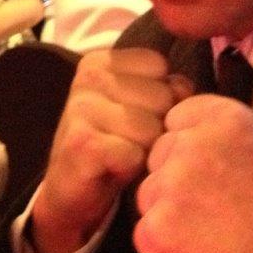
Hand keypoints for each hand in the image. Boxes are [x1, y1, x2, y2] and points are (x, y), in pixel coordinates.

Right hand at [30, 48, 191, 252]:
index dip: (161, 97)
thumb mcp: (142, 106)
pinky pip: (135, 155)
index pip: (160, 65)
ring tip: (121, 155)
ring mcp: (81, 108)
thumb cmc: (114, 144)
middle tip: (128, 140)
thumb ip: (168, 87)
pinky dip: (131, 169)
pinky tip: (111, 169)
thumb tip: (183, 90)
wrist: (70, 191)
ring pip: (152, 128)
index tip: (135, 115)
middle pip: (162, 97)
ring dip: (145, 150)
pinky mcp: (82, 143)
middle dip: (156, 125)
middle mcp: (88, 77)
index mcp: (102, 61)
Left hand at [133, 93, 252, 252]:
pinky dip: (163, 245)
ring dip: (167, 212)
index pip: (177, 118)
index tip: (208, 168)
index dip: (189, 145)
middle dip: (175, 178)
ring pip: (149, 193)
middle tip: (209, 207)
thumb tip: (185, 132)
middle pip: (159, 155)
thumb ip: (221, 136)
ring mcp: (168, 187)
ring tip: (207, 234)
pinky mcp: (153, 228)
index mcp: (225, 120)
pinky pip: (145, 230)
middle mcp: (192, 145)